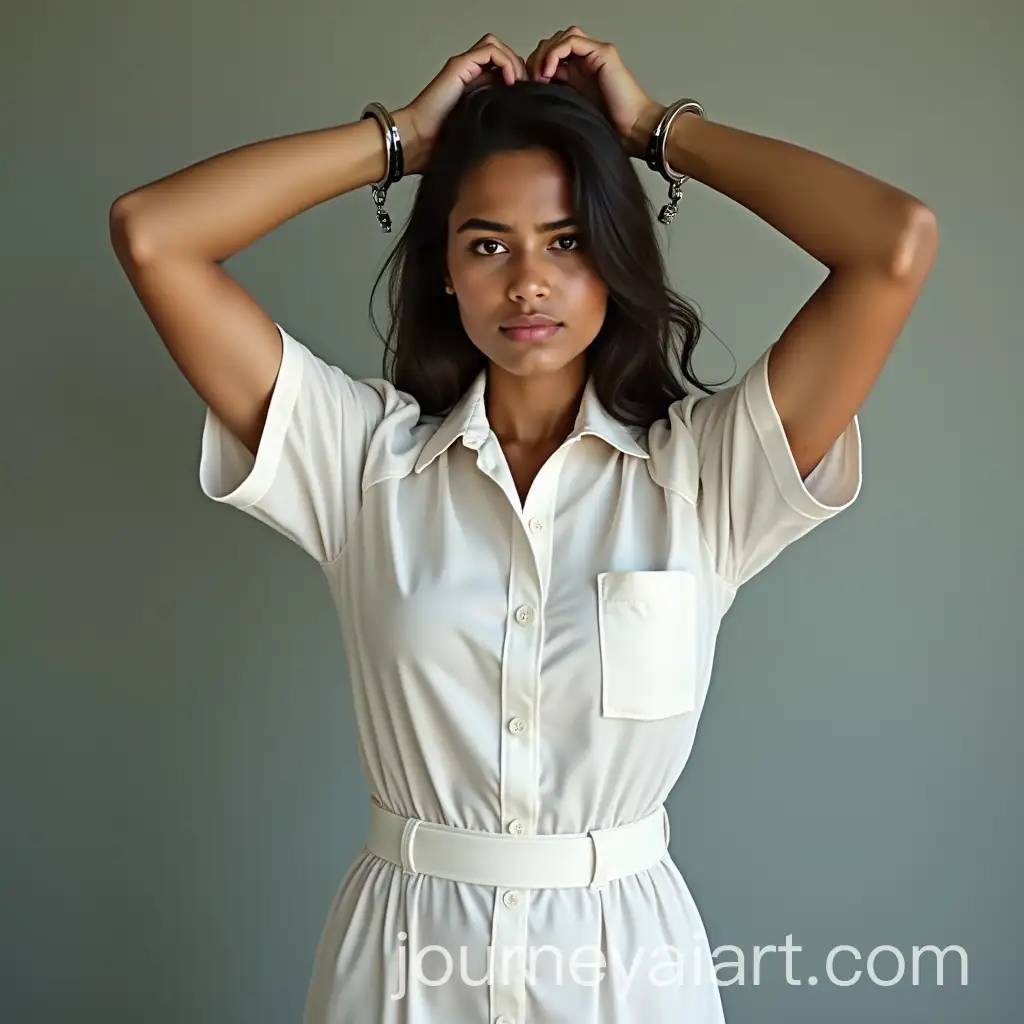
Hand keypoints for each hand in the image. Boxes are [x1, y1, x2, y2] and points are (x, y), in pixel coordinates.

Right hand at [396, 34, 526, 173]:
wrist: (419, 142)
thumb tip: (522, 124)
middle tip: (526, 90)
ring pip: (496, 46)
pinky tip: (510, 82)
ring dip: (513, 61)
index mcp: (474, 86)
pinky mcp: (459, 66)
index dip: (519, 77)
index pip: (504, 68)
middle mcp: (468, 72)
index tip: (528, 98)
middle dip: (519, 67)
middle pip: (502, 54)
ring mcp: (463, 67)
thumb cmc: (442, 143)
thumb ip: (497, 120)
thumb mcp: (481, 131)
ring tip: (518, 84)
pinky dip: (505, 62)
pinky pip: (490, 50)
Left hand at [525, 27, 665, 158]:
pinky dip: (555, 53)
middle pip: (555, 42)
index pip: (551, 55)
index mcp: (580, 73)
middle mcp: (588, 60)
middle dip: (538, 57)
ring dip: (546, 53)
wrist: (633, 130)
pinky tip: (549, 71)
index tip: (528, 86)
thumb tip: (531, 95)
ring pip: (563, 37)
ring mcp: (596, 54)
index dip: (536, 65)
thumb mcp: (571, 111)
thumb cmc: (609, 127)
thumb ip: (555, 97)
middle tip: (531, 79)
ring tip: (540, 75)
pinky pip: (572, 41)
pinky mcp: (603, 53)